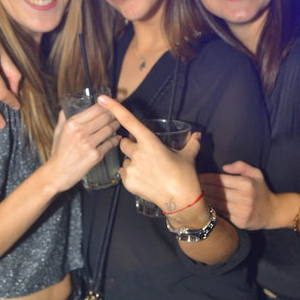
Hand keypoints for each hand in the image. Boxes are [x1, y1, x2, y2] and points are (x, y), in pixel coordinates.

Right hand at [45, 104, 119, 192]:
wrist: (57, 173)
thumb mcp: (58, 131)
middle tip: (119, 114)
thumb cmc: (58, 152)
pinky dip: (115, 140)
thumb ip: (64, 118)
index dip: (107, 105)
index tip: (113, 103)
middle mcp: (80, 132)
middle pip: (105, 117)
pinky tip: (117, 139)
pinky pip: (110, 144)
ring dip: (116, 126)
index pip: (96, 109)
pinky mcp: (95, 155)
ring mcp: (88, 144)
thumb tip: (67, 107)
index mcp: (72, 123)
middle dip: (114, 114)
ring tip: (118, 124)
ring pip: (109, 129)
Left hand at [98, 95, 200, 210]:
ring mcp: (131, 168)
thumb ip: (191, 143)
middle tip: (144, 154)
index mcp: (150, 142)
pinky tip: (144, 180)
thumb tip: (197, 135)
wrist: (180, 200)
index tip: (102, 99)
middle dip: (131, 146)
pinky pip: (124, 174)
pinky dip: (131, 175)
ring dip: (132, 162)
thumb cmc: (185, 176)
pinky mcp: (127, 182)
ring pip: (125, 160)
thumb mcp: (188, 156)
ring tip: (148, 172)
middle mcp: (137, 152)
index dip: (114, 108)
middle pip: (124, 143)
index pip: (129, 121)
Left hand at [199, 161, 276, 229]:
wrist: (273, 212)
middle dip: (202, 188)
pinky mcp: (239, 221)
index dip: (206, 178)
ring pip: (216, 203)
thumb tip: (224, 167)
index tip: (196, 177)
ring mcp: (241, 210)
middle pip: (216, 191)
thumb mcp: (256, 174)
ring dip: (204, 199)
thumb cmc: (261, 191)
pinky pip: (221, 214)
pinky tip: (203, 206)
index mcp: (246, 183)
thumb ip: (241, 166)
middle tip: (190, 185)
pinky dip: (211, 209)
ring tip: (193, 195)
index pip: (220, 180)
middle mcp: (244, 197)